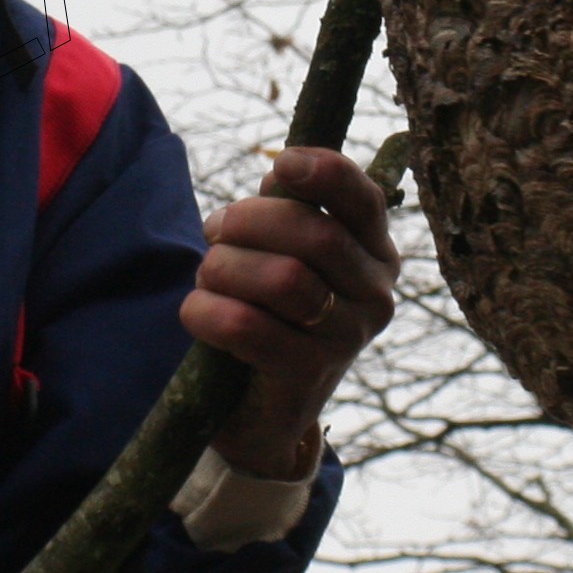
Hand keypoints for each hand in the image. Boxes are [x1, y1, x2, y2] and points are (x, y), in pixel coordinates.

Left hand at [177, 146, 400, 479]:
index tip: (282, 162)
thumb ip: (290, 209)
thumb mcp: (286, 252)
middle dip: (249, 221)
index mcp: (375, 253)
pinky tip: (197, 310)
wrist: (264, 410)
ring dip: (226, 266)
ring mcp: (348, 338)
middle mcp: (376, 294)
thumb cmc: (273, 312)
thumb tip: (281, 173)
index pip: (364, 199)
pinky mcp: (309, 376)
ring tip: (207, 275)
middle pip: (315, 234)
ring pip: (284, 278)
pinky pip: (248, 327)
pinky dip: (208, 310)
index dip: (324, 171)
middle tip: (215, 232)